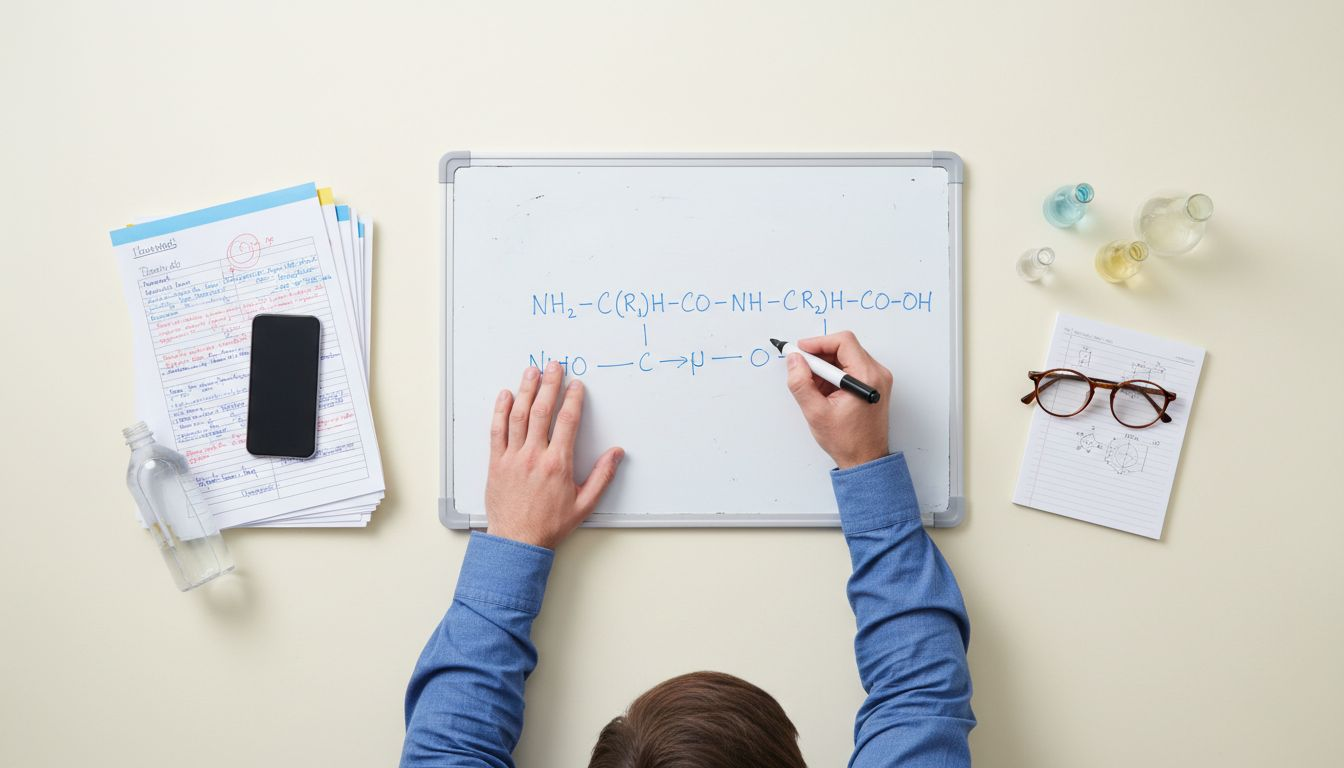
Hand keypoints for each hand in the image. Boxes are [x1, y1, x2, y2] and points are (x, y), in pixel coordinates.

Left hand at [485, 362, 624, 548]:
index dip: (573, 399)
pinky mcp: (496, 463)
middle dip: (550, 385)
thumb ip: (602, 476)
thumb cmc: (549, 525)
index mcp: (557, 464)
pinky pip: (497, 431)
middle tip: (554, 366)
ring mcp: (512, 458)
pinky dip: (500, 411)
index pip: (567, 421)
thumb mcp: (585, 504)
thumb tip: (616, 454)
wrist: (517, 542)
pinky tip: (505, 395)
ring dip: (525, 390)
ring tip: (531, 372)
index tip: (576, 385)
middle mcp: (534, 456)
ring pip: (518, 416)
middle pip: (542, 411)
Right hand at [785, 331, 893, 469]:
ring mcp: (877, 379)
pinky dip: (834, 374)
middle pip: (845, 347)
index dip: (818, 342)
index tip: (800, 351)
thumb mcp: (816, 413)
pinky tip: (824, 391)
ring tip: (813, 386)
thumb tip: (794, 361)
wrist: (865, 459)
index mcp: (867, 377)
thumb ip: (801, 383)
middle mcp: (877, 374)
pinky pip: (851, 368)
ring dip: (826, 366)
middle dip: (819, 355)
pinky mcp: (873, 385)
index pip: (843, 342)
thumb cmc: (847, 441)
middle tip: (801, 366)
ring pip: (847, 357)